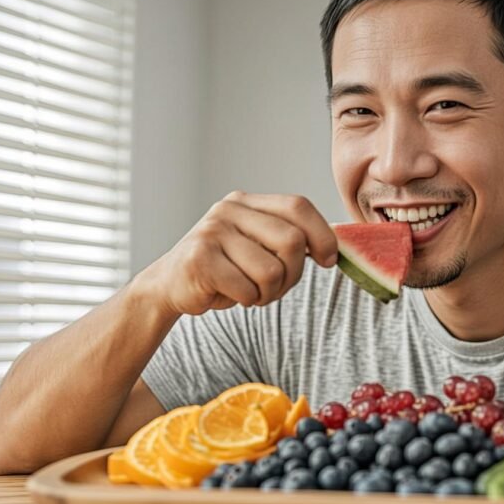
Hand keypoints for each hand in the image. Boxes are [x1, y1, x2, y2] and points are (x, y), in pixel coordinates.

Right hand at [134, 191, 337, 315]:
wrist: (169, 286)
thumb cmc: (226, 270)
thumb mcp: (258, 247)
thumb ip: (289, 240)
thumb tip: (334, 249)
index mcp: (247, 202)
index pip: (298, 206)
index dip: (322, 234)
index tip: (328, 261)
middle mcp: (229, 210)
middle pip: (292, 241)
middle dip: (293, 274)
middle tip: (276, 287)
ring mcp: (212, 232)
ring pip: (273, 271)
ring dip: (269, 293)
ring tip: (249, 291)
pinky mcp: (199, 259)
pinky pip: (248, 289)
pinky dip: (246, 300)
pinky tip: (229, 295)